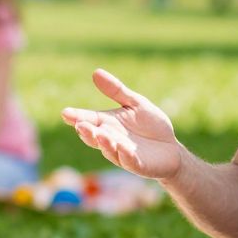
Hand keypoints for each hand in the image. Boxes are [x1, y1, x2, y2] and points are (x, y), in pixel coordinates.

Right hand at [61, 69, 183, 179]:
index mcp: (107, 123)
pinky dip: (125, 155)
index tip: (65, 112)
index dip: (76, 117)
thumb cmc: (151, 125)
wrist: (171, 148)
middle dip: (87, 132)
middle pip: (94, 137)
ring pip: (109, 149)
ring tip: (100, 134)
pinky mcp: (137, 165)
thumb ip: (116, 91)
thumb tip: (95, 72)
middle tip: (80, 125)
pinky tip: (123, 148)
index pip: (88, 119)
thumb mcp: (135, 103)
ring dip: (104, 143)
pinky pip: (129, 161)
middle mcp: (111, 140)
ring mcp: (122, 153)